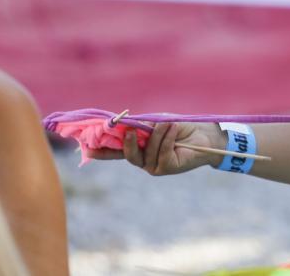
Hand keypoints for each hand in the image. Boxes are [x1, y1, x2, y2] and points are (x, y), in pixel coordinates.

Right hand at [89, 122, 224, 175]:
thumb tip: (122, 124)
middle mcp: (143, 160)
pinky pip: (161, 152)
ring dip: (157, 134)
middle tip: (128, 131)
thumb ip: (140, 125)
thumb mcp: (156, 122)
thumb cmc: (179, 126)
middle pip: (127, 154)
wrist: (204, 134)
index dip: (100, 150)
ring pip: (146, 151)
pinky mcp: (167, 168)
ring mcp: (154, 166)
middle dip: (126, 142)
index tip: (86, 146)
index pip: (114, 151)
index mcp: (137, 148)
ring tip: (169, 123)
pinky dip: (167, 138)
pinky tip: (174, 128)